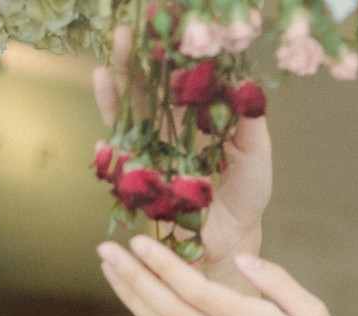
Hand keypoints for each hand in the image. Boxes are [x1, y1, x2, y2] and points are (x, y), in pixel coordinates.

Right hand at [92, 24, 270, 267]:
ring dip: (113, 97)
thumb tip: (246, 83)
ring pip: (127, 120)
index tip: (162, 32)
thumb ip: (251, 122)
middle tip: (123, 35)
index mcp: (198, 120)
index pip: (178, 80)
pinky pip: (120, 166)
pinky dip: (110, 154)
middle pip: (146, 91)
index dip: (169, 57)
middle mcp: (170, 132)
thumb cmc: (247, 197)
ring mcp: (151, 155)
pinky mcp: (140, 184)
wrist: (232, 241)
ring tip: (102, 71)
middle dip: (133, 65)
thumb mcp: (256, 156)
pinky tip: (102, 142)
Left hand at [97, 236, 352, 315]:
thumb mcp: (315, 313)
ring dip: (132, 299)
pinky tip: (134, 301)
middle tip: (105, 250)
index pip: (199, 294)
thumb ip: (278, 282)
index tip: (139, 242)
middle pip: (170, 311)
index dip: (165, 268)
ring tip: (110, 269)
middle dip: (135, 278)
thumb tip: (240, 260)